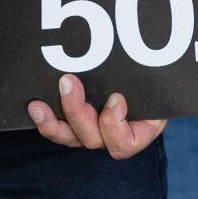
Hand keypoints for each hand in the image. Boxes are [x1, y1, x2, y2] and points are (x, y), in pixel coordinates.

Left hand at [28, 73, 165, 157]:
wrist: (147, 73)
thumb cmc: (156, 76)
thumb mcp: (162, 77)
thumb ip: (156, 74)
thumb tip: (157, 55)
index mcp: (142, 129)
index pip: (126, 143)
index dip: (115, 125)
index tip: (115, 98)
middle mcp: (115, 136)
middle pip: (93, 139)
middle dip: (77, 112)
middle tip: (68, 81)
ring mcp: (94, 132)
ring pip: (71, 138)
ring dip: (53, 123)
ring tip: (38, 106)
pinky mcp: (76, 124)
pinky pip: (60, 130)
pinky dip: (47, 121)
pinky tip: (35, 106)